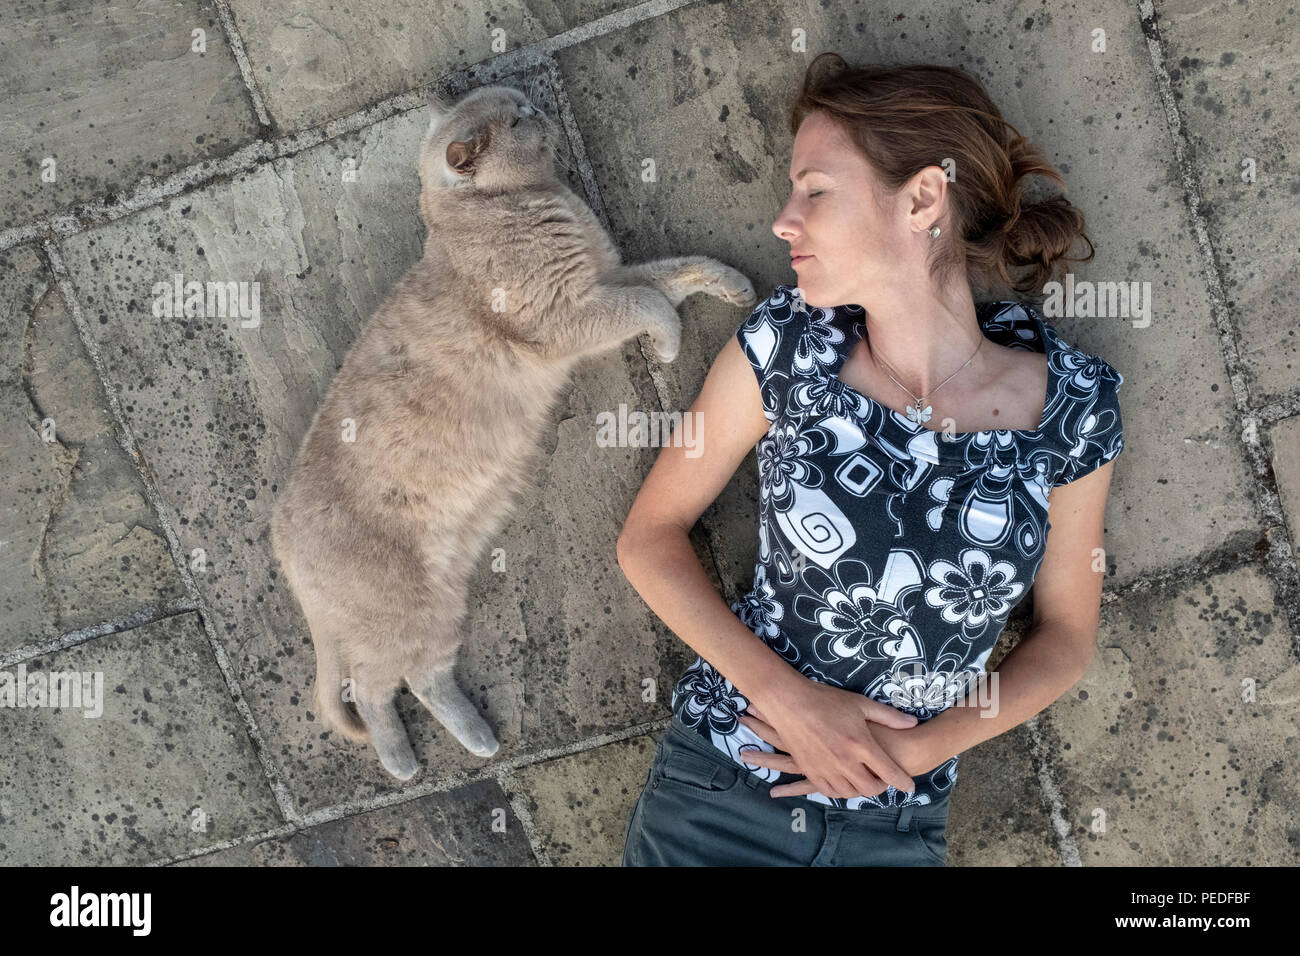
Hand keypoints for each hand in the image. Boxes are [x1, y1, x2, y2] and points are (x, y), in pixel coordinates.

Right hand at [735, 683, 926, 798]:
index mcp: (860, 743)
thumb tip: (913, 723)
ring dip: (860, 789)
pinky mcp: (810, 771)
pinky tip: (844, 782)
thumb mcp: (860, 704)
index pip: (889, 772)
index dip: (903, 783)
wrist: (789, 702)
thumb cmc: (826, 700)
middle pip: (871, 788)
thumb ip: (888, 717)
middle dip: (881, 787)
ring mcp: (826, 768)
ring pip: (850, 793)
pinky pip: (829, 791)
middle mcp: (845, 760)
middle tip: (882, 779)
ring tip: (863, 780)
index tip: (909, 787)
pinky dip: (840, 790)